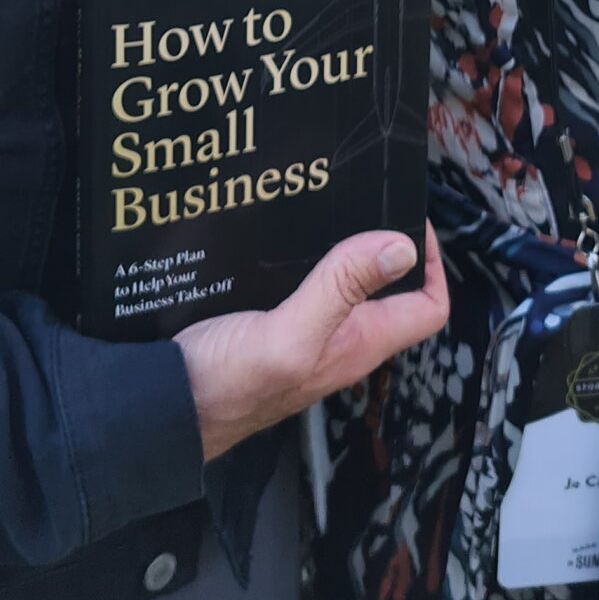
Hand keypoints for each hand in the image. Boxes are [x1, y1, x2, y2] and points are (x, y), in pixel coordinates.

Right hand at [173, 223, 448, 460]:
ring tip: (324, 198)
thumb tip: (401, 246)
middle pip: (387, 287)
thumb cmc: (227, 384)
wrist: (168, 405)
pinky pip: (302, 279)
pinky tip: (280, 227)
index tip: (409, 219)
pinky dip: (302, 251)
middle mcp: (340, 337)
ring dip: (341, 242)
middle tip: (364, 193)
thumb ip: (340, 289)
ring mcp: (306, 331)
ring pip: (343, 279)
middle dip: (384, 240)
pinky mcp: (272, 320)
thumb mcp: (289, 333)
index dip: (430, 264)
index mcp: (358, 343)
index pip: (426, 308)